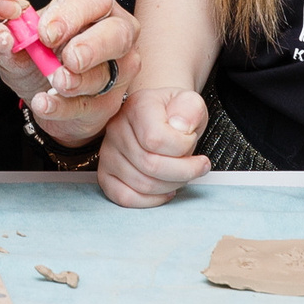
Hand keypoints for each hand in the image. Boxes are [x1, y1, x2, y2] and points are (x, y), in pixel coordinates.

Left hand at [0, 0, 134, 146]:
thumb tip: (10, 30)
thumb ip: (14, 34)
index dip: (73, 13)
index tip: (46, 32)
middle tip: (69, 59)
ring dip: (78, 80)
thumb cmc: (39, 55)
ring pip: (107, 74)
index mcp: (94, 5)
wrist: (43, 94)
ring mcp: (118, 69)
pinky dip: (65, 106)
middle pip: (119, 34)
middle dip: (93, 47)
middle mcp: (115, 32)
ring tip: (56, 82)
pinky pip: (92, 105)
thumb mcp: (21, 41)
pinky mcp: (110, 102)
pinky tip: (45, 103)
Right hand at [98, 87, 208, 206]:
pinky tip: (166, 189)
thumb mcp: (190, 103)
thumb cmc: (174, 113)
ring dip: (171, 185)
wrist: (159, 117)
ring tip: (182, 174)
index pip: (156, 139)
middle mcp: (116, 128)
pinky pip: (125, 197)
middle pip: (150, 165)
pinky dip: (151, 200)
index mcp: (137, 107)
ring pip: (142, 185)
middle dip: (183, 172)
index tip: (191, 141)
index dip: (182, 147)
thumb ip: (191, 109)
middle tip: (197, 166)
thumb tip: (180, 128)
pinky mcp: (105, 173)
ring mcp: (108, 153)